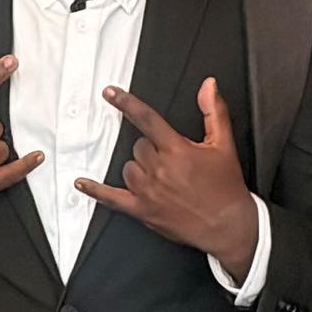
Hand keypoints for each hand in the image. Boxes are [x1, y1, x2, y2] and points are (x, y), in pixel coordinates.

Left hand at [85, 77, 260, 276]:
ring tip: (162, 177)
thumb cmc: (226, 187)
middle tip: (171, 160)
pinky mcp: (143, 210)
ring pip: (128, 168)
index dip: (127, 104)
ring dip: (139, 168)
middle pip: (138, 146)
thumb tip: (208, 86)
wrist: (229, 226)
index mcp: (177, 150)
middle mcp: (160, 170)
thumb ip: (213, 112)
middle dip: (150, 149)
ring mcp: (149, 191)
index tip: (110, 93)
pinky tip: (82, 184)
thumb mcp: (224, 145)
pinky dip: (96, 192)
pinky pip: (112, 199)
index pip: (146, 120)